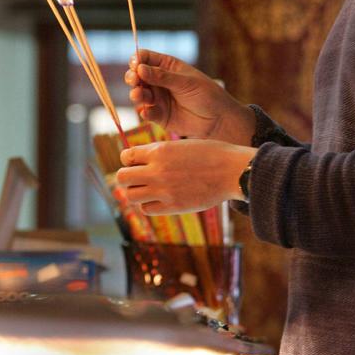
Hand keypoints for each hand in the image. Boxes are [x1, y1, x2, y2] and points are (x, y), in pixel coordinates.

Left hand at [117, 139, 255, 213]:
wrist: (233, 171)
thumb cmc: (212, 154)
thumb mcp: (182, 145)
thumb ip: (161, 153)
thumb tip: (141, 161)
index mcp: (159, 151)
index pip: (126, 156)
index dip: (129, 160)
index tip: (138, 162)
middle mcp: (157, 171)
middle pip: (122, 177)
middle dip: (127, 177)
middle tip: (138, 178)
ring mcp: (164, 191)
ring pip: (130, 196)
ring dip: (135, 193)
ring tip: (147, 190)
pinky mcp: (173, 207)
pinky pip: (146, 209)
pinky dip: (149, 205)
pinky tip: (160, 199)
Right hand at [125, 49, 254, 143]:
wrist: (218, 120)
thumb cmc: (207, 95)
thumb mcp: (186, 82)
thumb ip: (162, 77)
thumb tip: (139, 68)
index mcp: (167, 66)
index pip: (145, 58)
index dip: (137, 60)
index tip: (136, 65)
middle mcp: (159, 81)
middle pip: (138, 76)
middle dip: (133, 77)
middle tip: (134, 80)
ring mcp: (158, 99)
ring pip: (139, 94)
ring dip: (136, 94)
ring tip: (139, 95)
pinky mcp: (159, 116)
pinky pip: (146, 112)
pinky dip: (144, 112)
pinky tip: (147, 112)